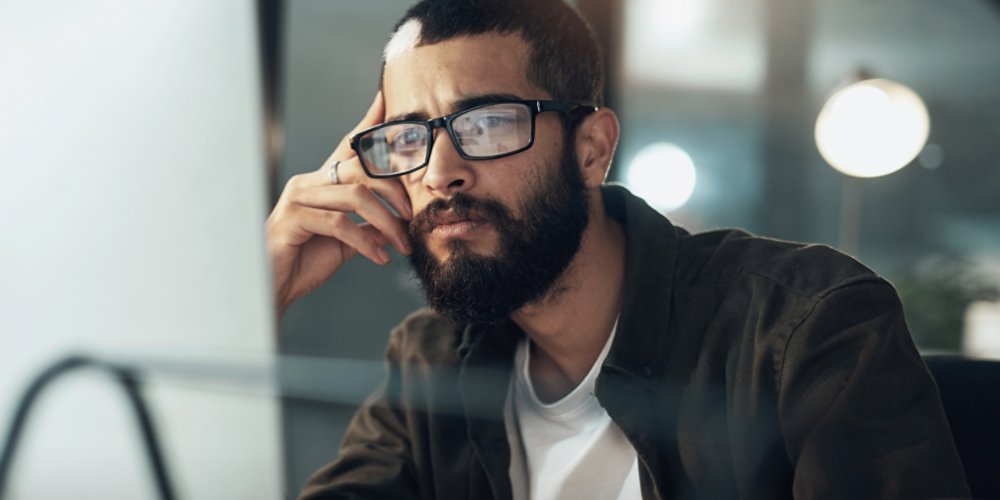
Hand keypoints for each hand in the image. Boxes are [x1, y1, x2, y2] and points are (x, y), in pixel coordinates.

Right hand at [266, 92, 412, 318]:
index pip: (349, 147)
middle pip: (361, 169)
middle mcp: (308, 182)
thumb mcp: (345, 242)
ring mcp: (298, 197)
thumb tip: (397, 222)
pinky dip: (366, 243)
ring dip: (386, 222)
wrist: (272, 288)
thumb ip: (368, 227)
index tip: (387, 100)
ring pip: (355, 196)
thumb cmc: (304, 261)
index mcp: (321, 182)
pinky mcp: (293, 218)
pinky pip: (339, 224)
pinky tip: (380, 258)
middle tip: (412, 218)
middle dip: (394, 193)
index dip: (368, 123)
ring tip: (401, 243)